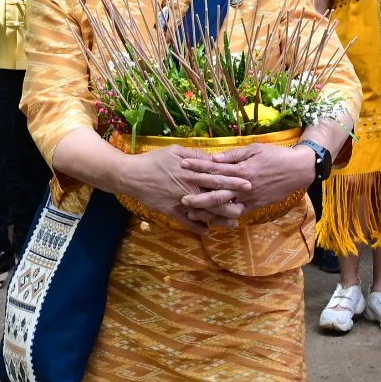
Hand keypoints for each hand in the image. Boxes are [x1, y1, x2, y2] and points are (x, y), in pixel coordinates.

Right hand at [124, 145, 240, 228]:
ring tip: (234, 223)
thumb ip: (194, 154)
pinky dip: (196, 227)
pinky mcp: (171, 211)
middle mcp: (189, 188)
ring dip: (219, 218)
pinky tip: (207, 231)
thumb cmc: (154, 160)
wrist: (132, 175)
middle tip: (247, 205)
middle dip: (232, 201)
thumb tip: (211, 157)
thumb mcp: (175, 151)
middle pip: (214, 196)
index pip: (217, 176)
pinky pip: (186, 221)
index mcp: (191, 172)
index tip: (249, 183)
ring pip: (204, 211)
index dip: (234, 180)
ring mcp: (180, 201)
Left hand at [184, 142, 317, 214]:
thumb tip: (214, 158)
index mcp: (242, 169)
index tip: (182, 165)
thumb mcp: (255, 149)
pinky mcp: (256, 206)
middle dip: (198, 197)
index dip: (197, 167)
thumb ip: (234, 155)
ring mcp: (250, 198)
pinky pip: (238, 214)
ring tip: (192, 214)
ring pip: (225, 208)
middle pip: (217, 192)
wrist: (298, 170)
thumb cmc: (275, 156)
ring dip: (208, 212)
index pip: (215, 168)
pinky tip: (213, 221)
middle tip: (181, 199)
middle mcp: (244, 186)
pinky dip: (225, 219)